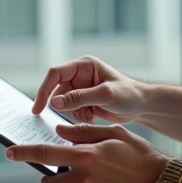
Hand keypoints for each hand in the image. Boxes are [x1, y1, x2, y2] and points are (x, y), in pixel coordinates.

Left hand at [6, 123, 168, 182]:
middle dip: (48, 182)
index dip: (23, 153)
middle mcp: (84, 180)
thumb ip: (84, 133)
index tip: (8, 152)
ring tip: (101, 180)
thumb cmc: (141, 156)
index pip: (45, 153)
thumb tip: (58, 132)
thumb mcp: (115, 135)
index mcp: (86, 156)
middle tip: (62, 175)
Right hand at [31, 56, 147, 124]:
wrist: (142, 106)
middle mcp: (80, 76)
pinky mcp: (84, 101)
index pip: (55, 74)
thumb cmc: (129, 94)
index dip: (44, 89)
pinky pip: (71, 110)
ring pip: (63, 102)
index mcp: (84, 66)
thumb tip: (54, 102)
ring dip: (73, 112)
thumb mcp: (105, 95)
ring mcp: (81, 89)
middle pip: (57, 89)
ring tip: (90, 114)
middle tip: (63, 116)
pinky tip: (93, 116)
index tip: (38, 107)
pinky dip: (79, 116)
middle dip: (61, 105)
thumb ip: (79, 97)